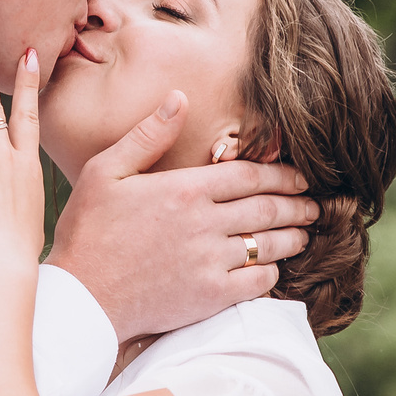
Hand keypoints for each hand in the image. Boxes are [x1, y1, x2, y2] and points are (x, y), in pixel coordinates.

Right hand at [47, 96, 319, 341]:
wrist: (81, 297)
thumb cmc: (88, 233)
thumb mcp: (106, 171)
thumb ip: (147, 135)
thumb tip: (179, 98)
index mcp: (184, 189)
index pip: (249, 175)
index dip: (282, 174)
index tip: (299, 176)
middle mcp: (204, 223)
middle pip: (267, 208)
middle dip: (297, 204)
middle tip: (314, 204)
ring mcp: (210, 261)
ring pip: (269, 244)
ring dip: (293, 237)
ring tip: (305, 234)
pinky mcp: (210, 296)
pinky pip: (257, 281)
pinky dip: (272, 272)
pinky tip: (273, 267)